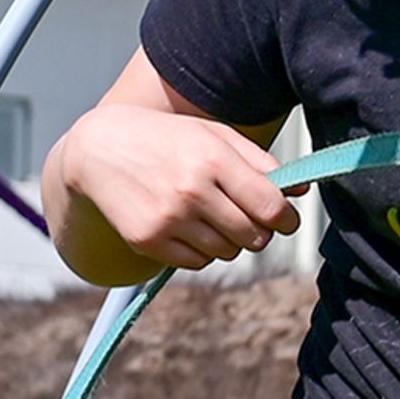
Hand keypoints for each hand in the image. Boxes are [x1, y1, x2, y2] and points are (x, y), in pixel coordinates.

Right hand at [48, 103, 297, 268]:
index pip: (271, 208)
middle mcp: (190, 191)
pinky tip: (186, 224)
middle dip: (259, 230)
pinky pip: (198, 263)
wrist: (97, 149)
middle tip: (248, 216)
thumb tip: (301, 189)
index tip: (285, 218)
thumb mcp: (213, 135)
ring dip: (229, 239)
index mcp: (212, 158)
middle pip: (254, 237)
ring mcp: (167, 219)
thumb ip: (260, 162)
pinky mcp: (148, 241)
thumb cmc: (166, 139)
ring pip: (228, 253)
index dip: (286, 218)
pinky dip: (201, 250)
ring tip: (209, 214)